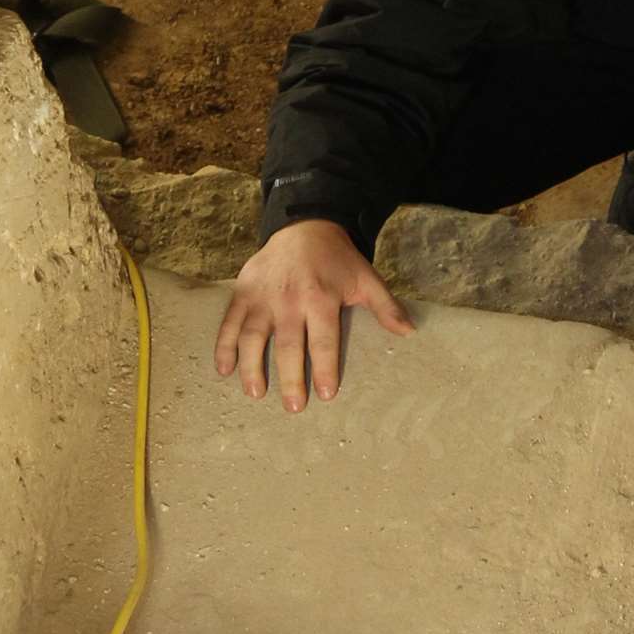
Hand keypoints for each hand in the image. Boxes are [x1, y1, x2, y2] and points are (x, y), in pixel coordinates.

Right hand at [214, 219, 414, 410]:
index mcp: (321, 297)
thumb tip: (409, 332)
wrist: (304, 226)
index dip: (325, 368)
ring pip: (253, 336)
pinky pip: (230, 322)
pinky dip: (224, 345)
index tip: (326, 394)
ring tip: (256, 393)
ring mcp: (263, 295)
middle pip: (289, 345)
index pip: (323, 340)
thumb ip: (385, 307)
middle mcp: (290, 298)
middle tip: (294, 406)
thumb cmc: (338, 260)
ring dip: (252, 366)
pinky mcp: (244, 291)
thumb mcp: (366, 278)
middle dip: (290, 378)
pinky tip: (225, 369)